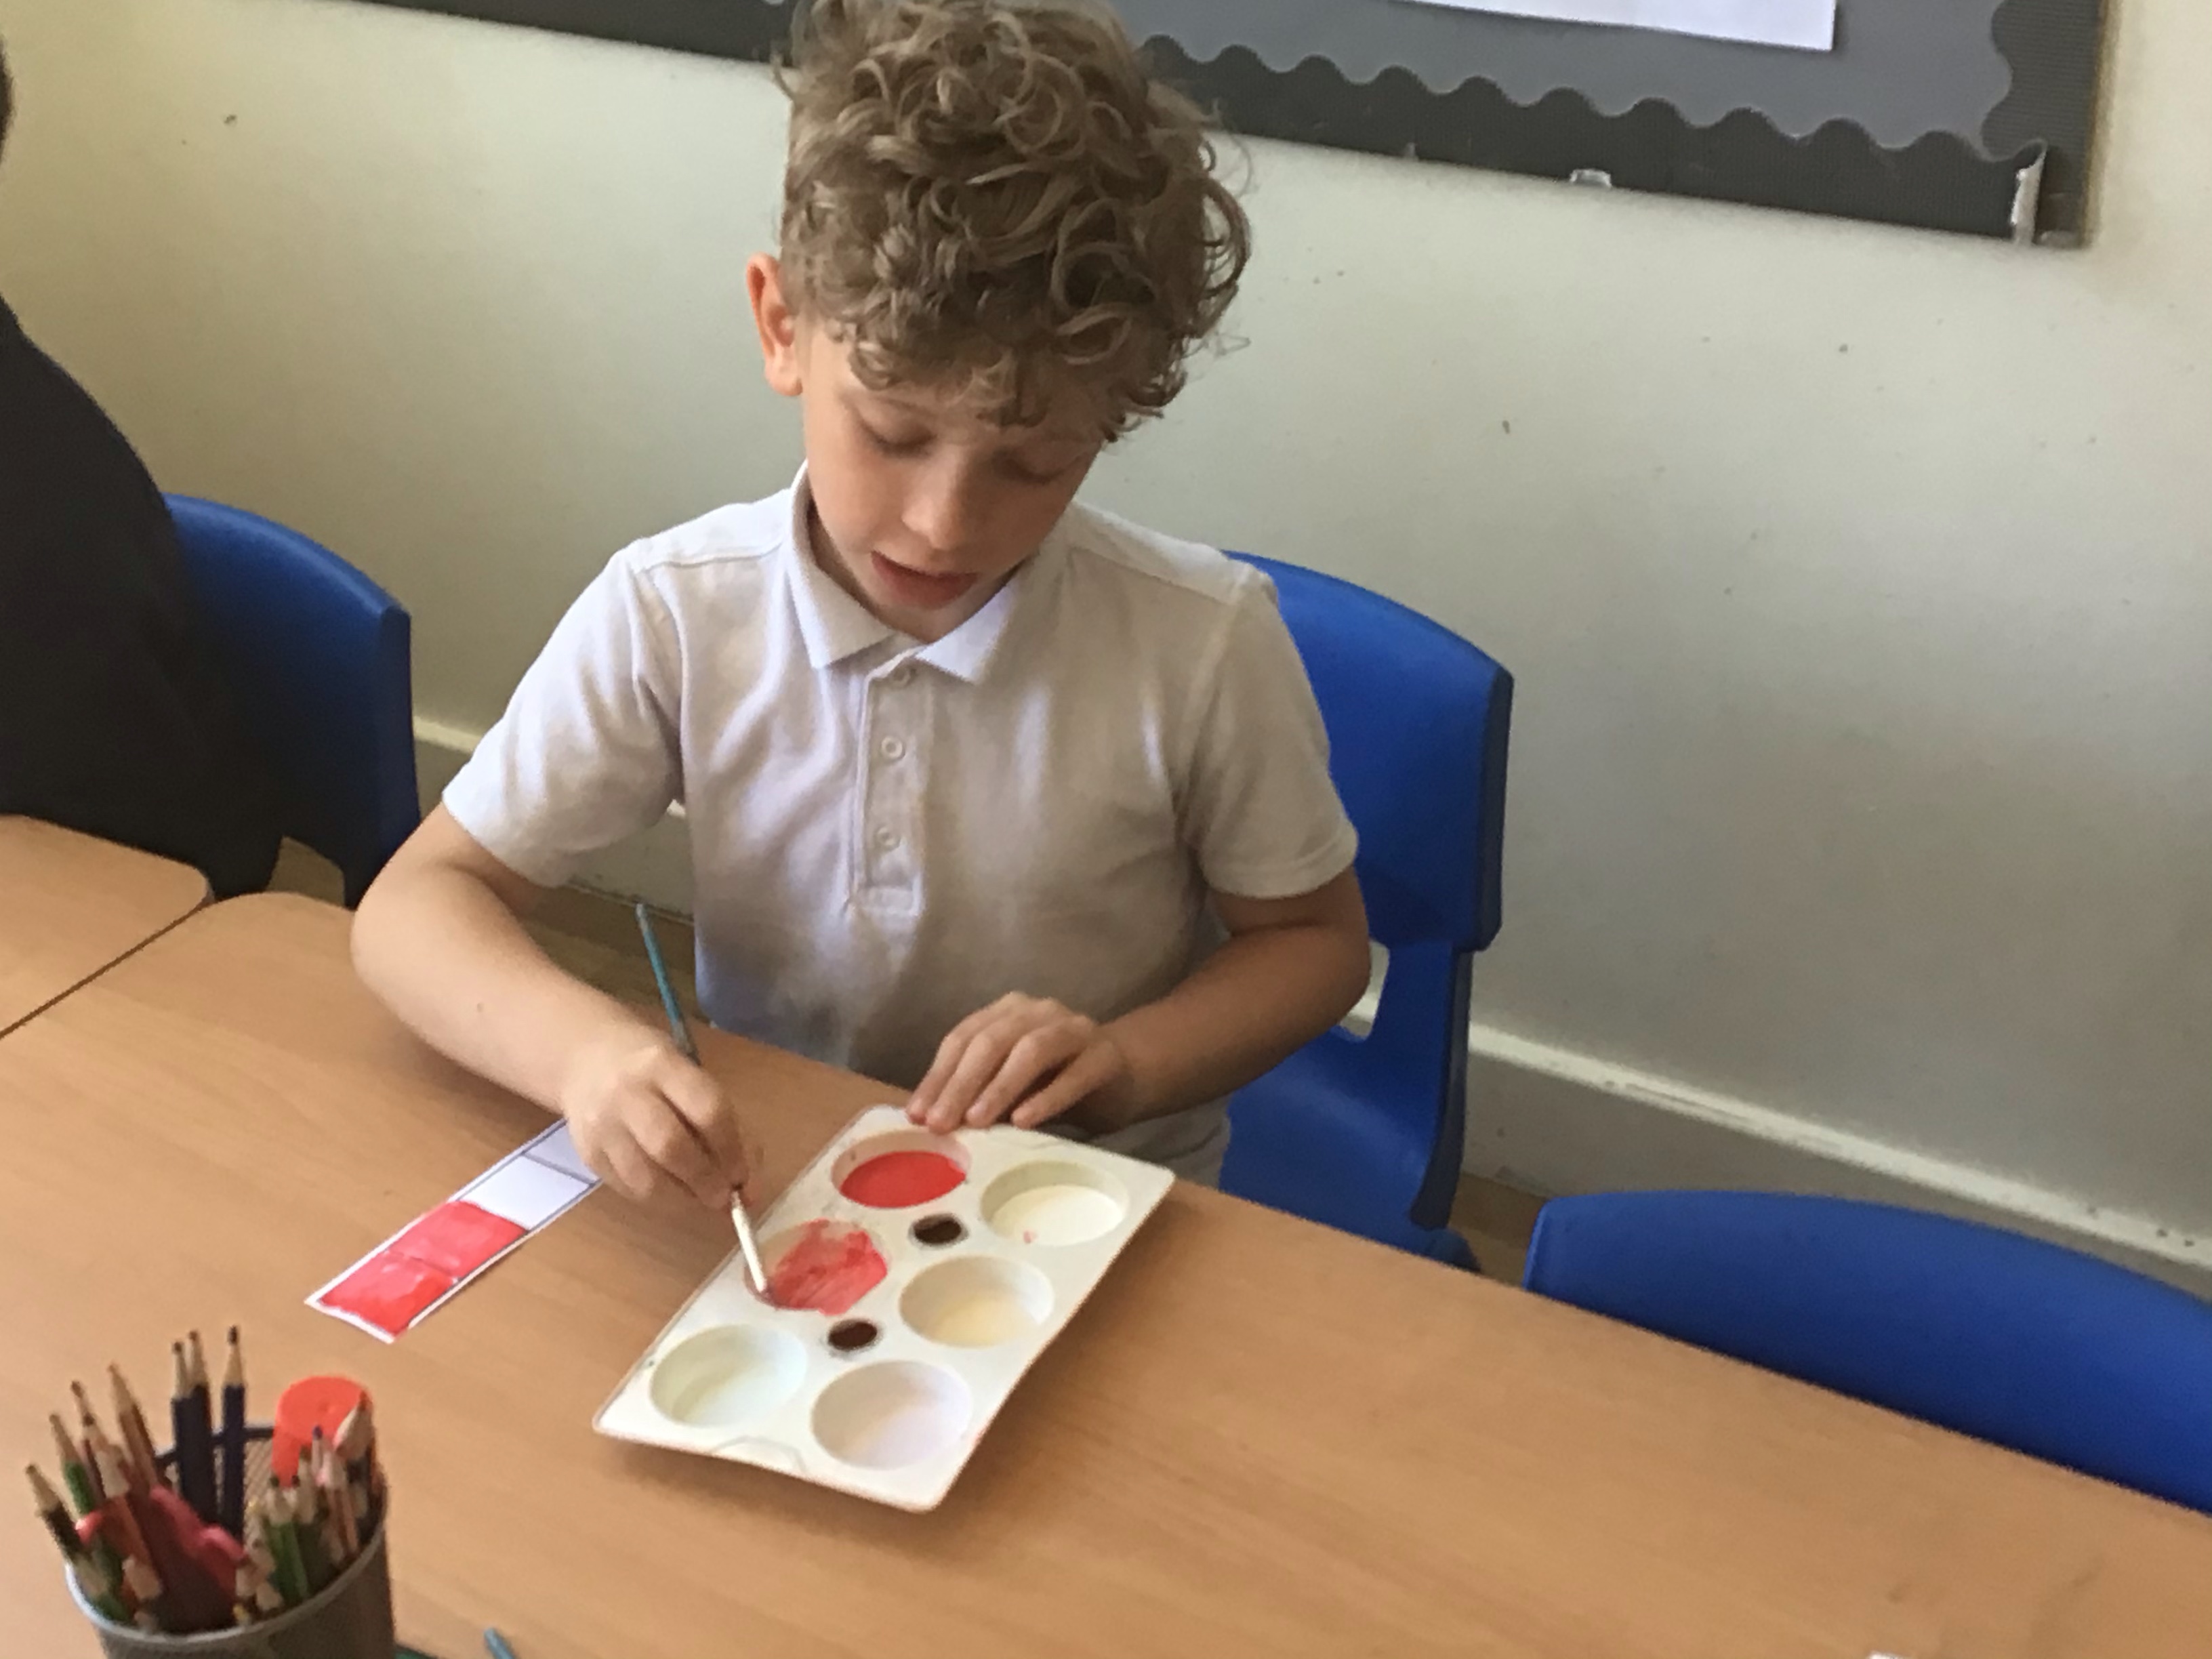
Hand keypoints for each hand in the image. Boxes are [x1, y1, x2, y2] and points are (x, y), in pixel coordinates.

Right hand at [558, 1022, 751, 1206]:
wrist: (584, 1058)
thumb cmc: (652, 1069)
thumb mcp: (689, 1074)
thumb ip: (723, 1120)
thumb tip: (750, 1183)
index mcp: (664, 1065)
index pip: (707, 1110)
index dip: (732, 1150)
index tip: (745, 1177)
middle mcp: (628, 1093)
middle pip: (671, 1146)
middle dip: (705, 1181)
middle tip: (724, 1199)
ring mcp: (602, 1126)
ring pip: (644, 1178)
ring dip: (681, 1199)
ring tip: (700, 1200)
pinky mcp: (587, 1153)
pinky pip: (627, 1189)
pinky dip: (657, 1200)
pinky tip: (673, 1194)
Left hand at [906, 994, 1133, 1134]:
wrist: (1125, 1076)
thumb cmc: (1056, 1083)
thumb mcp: (1012, 1088)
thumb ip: (978, 1095)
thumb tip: (932, 1124)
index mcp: (1007, 1013)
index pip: (963, 1038)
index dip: (938, 1076)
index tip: (918, 1116)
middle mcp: (1038, 1011)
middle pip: (991, 1042)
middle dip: (960, 1085)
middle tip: (941, 1125)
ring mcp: (1073, 1029)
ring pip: (1030, 1050)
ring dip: (999, 1087)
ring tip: (976, 1122)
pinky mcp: (1104, 1055)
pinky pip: (1072, 1075)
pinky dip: (1046, 1098)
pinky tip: (1024, 1121)